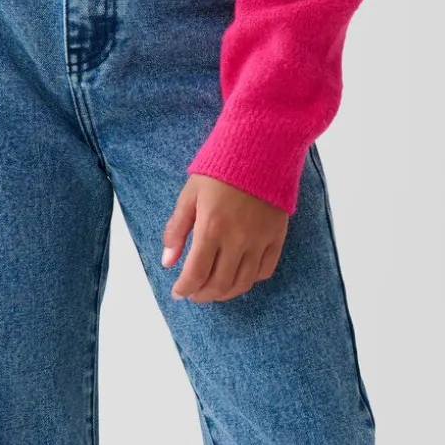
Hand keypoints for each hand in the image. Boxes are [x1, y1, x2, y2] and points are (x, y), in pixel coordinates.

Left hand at [162, 174, 287, 301]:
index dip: (184, 289)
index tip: (178, 292)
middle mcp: (237, 239)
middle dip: (202, 295)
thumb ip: (177, 229)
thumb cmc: (220, 170)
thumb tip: (167, 261)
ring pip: (242, 283)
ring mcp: (259, 240)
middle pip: (219, 284)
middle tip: (194, 293)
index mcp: (211, 228)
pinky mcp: (276, 237)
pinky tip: (238, 275)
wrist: (260, 150)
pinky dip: (249, 280)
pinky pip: (264, 270)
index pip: (196, 274)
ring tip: (213, 289)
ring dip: (225, 293)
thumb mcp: (190, 195)